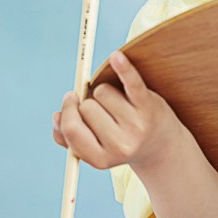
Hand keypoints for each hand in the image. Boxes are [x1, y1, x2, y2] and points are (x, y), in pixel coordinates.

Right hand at [51, 50, 184, 171]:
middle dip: (89, 103)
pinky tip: (116, 58)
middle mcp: (120, 145)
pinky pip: (131, 82)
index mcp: (101, 160)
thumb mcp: (94, 150)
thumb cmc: (118, 142)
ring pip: (102, 91)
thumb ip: (67, 137)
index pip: (73, 129)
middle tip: (102, 110)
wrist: (160, 145)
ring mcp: (136, 125)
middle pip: (87, 107)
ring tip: (119, 105)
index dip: (68, 111)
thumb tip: (57, 117)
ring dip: (105, 93)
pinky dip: (123, 68)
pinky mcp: (149, 105)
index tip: (70, 99)